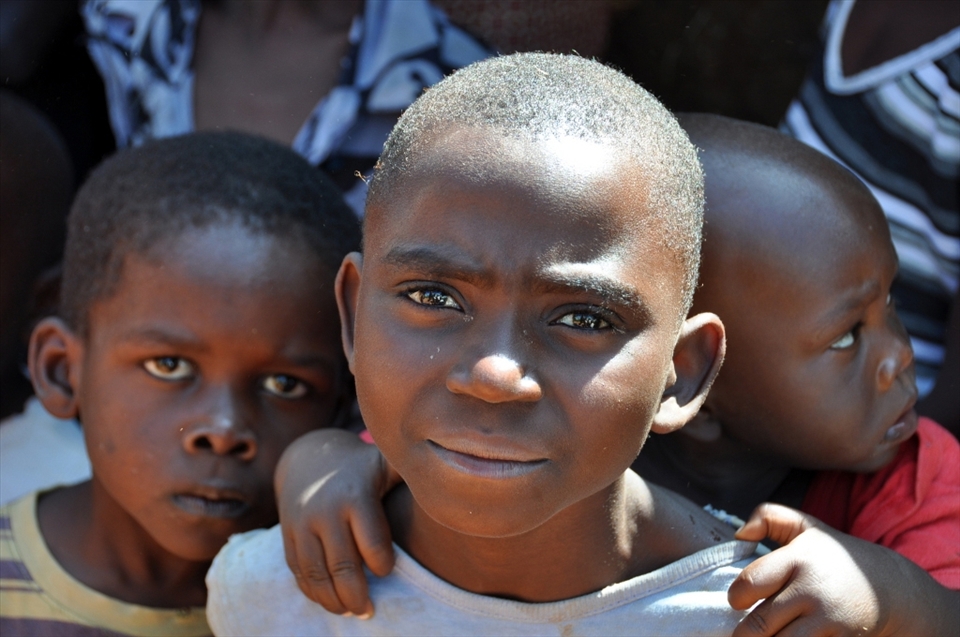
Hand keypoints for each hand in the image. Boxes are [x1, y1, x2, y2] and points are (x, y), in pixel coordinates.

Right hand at [275, 428, 402, 616]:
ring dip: (333, 601)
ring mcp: (300, 525)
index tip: (388, 571)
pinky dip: (314, 593)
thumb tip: (456, 478)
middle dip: (357, 595)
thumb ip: (412, 472)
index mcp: (355, 496)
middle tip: (369, 611)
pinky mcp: (286, 537)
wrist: (307, 460)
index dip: (383, 564)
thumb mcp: (385, 463)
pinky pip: (299, 573)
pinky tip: (330, 601)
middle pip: (342, 566)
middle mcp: (324, 511)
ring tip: (351, 611)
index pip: (372, 542)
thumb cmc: (360, 469)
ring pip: (316, 575)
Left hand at [729, 503, 958, 635]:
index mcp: (798, 559)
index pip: (751, 582)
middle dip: (744, 633)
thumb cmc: (835, 557)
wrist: (890, 589)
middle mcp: (811, 591)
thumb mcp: (807, 527)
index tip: (738, 600)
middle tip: (742, 632)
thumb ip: (770, 518)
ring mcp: (827, 621)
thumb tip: (739, 534)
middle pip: (759, 625)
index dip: (736, 596)